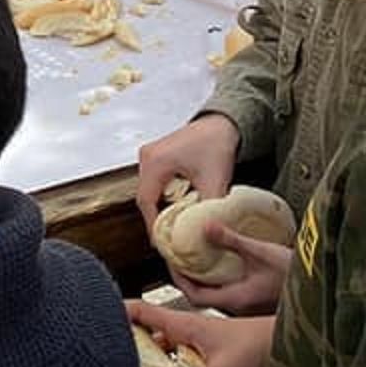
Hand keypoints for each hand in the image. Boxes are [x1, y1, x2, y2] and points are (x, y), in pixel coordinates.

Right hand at [128, 301, 274, 366]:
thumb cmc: (258, 346)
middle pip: (149, 338)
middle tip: (118, 363)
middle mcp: (188, 334)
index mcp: (183, 325)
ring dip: (155, 366)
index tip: (95, 322)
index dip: (115, 313)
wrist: (288, 344)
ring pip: (167, 355)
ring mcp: (201, 348)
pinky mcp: (214, 362)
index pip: (140, 311)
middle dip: (132, 349)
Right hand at [136, 112, 238, 229]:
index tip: (163, 243)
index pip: (146, 201)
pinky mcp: (158, 156)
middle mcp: (147, 157)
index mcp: (155, 162)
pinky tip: (176, 209)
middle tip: (168, 240)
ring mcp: (150, 155)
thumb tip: (206, 233)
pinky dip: (163, 198)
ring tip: (173, 228)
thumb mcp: (214, 181)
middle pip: (144, 196)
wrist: (221, 123)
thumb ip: (208, 209)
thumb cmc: (216, 144)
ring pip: (149, 190)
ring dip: (159, 209)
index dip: (153, 224)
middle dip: (156, 219)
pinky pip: (154, 183)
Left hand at [168, 222, 293, 315]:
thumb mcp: (261, 252)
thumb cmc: (295, 275)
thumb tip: (205, 225)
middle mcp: (241, 308)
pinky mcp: (258, 302)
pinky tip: (224, 263)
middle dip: (188, 277)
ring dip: (205, 278)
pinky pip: (231, 292)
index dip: (178, 278)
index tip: (171, 260)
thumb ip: (231, 239)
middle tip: (180, 257)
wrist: (323, 286)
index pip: (194, 296)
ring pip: (218, 295)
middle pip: (203, 297)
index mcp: (236, 300)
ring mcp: (250, 307)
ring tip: (197, 257)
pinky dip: (221, 279)